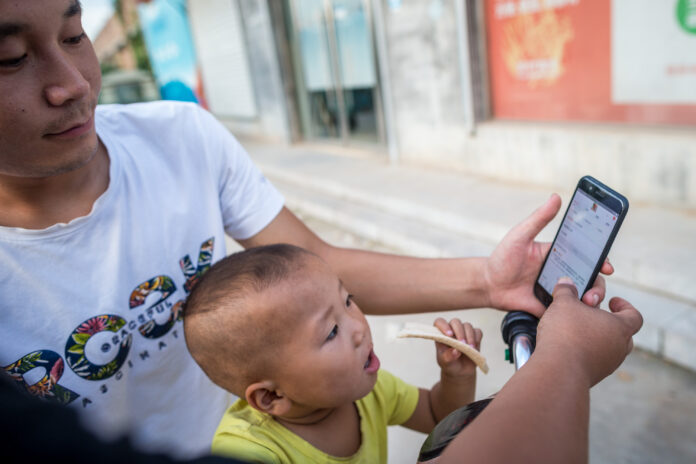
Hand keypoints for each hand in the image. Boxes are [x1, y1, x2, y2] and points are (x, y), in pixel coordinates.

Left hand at [433, 318, 482, 377]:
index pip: (439, 322)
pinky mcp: (474, 335)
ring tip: (470, 348)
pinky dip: (477, 338)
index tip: (449, 335)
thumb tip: (456, 351)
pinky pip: (477, 331)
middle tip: (462, 343)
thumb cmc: (450, 364)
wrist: (461, 371)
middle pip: (455, 322)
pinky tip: (474, 347)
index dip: (443, 325)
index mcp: (441, 334)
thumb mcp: (446, 362)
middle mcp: (452, 330)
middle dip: (459, 332)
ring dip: (469, 336)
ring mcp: (464, 331)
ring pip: (467, 325)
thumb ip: (448, 356)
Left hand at [483, 194, 613, 316]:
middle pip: (591, 279)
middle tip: (593, 292)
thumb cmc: (503, 257)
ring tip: (586, 304)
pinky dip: (574, 316)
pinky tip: (573, 317)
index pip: (587, 255)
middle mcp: (563, 272)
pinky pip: (568, 313)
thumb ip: (538, 219)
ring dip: (590, 301)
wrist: (488, 285)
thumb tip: (556, 197)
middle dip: (598, 286)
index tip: (607, 266)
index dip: (601, 260)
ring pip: (583, 297)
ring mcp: (558, 291)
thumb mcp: (520, 235)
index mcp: (560, 254)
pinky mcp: (551, 308)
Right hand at [536, 278, 642, 386]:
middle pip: (624, 334)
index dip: (625, 306)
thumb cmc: (566, 334)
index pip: (634, 316)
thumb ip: (566, 290)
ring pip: (609, 349)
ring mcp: (607, 364)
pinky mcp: (593, 375)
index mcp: (620, 328)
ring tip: (578, 331)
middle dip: (609, 324)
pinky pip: (594, 361)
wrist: (558, 370)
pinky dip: (586, 353)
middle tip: (593, 316)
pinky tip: (568, 347)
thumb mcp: (564, 303)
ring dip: (597, 339)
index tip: (612, 301)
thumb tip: (566, 282)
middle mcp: (619, 348)